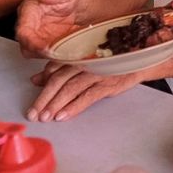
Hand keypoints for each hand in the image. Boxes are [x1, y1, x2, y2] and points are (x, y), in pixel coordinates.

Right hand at [15, 0, 88, 56]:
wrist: (82, 4)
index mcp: (29, 10)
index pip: (22, 30)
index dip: (31, 42)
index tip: (44, 48)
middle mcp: (30, 24)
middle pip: (25, 45)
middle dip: (39, 52)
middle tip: (56, 55)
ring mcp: (37, 36)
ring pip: (34, 53)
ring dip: (47, 56)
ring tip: (64, 55)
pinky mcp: (46, 44)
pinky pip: (46, 55)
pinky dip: (55, 58)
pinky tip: (67, 55)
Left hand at [26, 61, 143, 121]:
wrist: (139, 62)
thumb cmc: (109, 63)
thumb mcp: (84, 64)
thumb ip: (59, 70)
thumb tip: (35, 79)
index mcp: (77, 55)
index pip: (55, 69)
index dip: (42, 85)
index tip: (33, 102)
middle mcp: (85, 62)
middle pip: (59, 80)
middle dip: (44, 98)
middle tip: (34, 114)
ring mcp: (97, 73)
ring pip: (71, 89)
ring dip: (56, 104)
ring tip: (45, 117)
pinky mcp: (108, 84)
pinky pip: (87, 97)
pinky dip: (73, 107)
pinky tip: (63, 116)